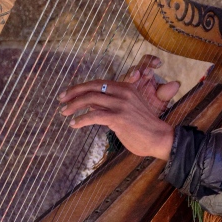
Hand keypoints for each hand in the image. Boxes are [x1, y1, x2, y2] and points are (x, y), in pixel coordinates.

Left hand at [58, 55, 179, 159]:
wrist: (160, 138)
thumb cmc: (144, 128)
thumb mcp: (128, 110)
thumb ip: (110, 104)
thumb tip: (90, 104)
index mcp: (126, 87)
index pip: (98, 83)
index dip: (81, 87)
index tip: (68, 93)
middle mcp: (123, 92)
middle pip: (92, 87)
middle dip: (73, 93)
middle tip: (61, 100)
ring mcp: (121, 104)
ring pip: (91, 99)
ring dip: (74, 106)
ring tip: (65, 113)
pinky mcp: (118, 118)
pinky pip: (94, 116)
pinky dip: (81, 119)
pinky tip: (74, 124)